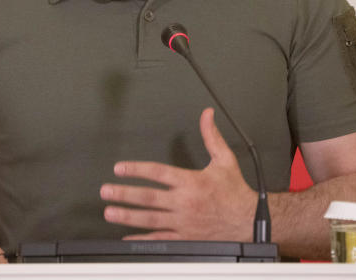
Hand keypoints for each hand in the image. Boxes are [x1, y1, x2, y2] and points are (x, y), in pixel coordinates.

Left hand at [100, 107, 255, 241]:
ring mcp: (183, 222)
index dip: (137, 169)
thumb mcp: (225, 160)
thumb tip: (207, 115)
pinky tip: (128, 237)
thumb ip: (212, 136)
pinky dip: (143, 239)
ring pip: (150, 219)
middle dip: (125, 193)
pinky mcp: (185, 237)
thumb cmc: (235, 191)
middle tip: (106, 191)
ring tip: (110, 212)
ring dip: (128, 215)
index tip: (120, 168)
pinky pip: (160, 239)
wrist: (248, 221)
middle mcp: (185, 202)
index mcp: (192, 182)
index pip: (158, 173)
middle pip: (149, 197)